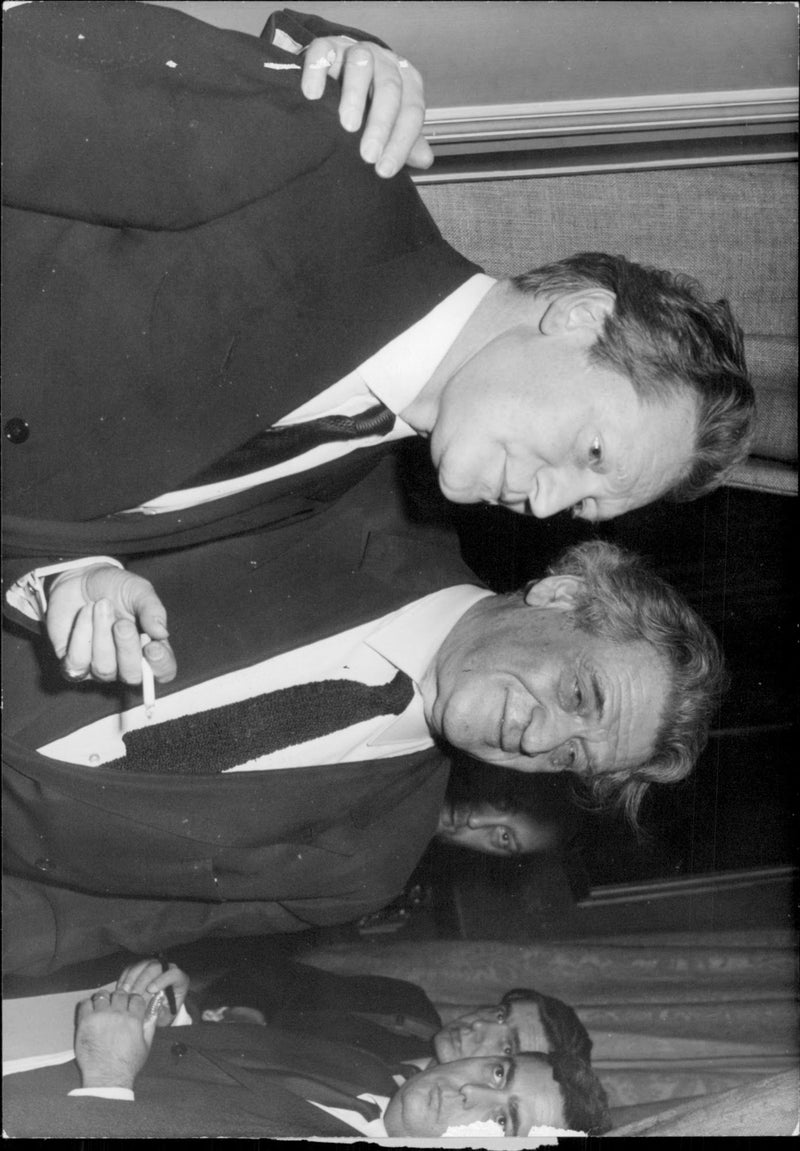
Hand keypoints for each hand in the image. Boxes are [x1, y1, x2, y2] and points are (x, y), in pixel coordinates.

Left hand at [47, 564, 176, 685]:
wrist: (80, 578)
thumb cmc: (116, 588)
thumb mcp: (139, 590)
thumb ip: (152, 610)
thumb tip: (162, 633)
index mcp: (150, 648)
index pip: (163, 672)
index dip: (161, 665)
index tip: (153, 647)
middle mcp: (126, 664)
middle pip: (132, 676)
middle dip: (127, 649)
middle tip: (121, 623)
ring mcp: (99, 667)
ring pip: (104, 669)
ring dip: (102, 635)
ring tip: (100, 605)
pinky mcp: (72, 665)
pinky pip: (77, 662)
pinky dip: (81, 633)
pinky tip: (84, 613)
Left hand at [75, 990, 153, 1089]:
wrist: (107, 1077)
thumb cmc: (127, 1064)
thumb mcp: (146, 1044)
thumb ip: (151, 1022)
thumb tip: (156, 1004)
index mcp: (133, 1018)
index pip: (135, 997)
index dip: (133, 1001)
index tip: (129, 1007)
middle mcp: (117, 1014)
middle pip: (119, 993)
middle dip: (119, 1000)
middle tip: (115, 1009)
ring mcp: (100, 1017)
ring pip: (102, 995)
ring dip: (103, 1000)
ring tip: (102, 1010)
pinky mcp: (85, 1022)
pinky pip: (85, 1003)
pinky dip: (88, 1005)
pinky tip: (91, 1013)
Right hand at [117, 958, 189, 1027]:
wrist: (159, 1008)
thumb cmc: (165, 1011)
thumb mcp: (166, 1015)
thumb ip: (161, 1011)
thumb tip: (152, 1009)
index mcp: (179, 979)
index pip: (173, 974)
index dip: (162, 980)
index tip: (151, 990)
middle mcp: (166, 968)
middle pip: (155, 967)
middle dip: (142, 980)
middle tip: (133, 994)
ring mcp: (153, 965)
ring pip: (142, 965)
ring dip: (131, 978)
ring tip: (124, 993)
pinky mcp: (141, 967)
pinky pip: (131, 967)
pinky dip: (124, 977)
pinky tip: (120, 989)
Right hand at [301, 37, 432, 176]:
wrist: (336, 74)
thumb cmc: (368, 105)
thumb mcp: (389, 124)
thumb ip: (406, 141)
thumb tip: (425, 159)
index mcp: (406, 82)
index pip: (412, 110)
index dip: (401, 141)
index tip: (383, 170)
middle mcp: (385, 62)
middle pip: (390, 88)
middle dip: (381, 124)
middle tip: (368, 156)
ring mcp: (356, 50)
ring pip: (361, 63)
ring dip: (355, 95)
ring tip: (347, 126)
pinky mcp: (327, 45)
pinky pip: (324, 51)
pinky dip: (317, 71)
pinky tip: (312, 96)